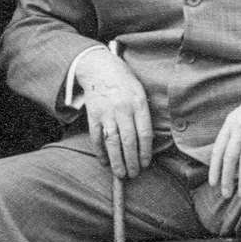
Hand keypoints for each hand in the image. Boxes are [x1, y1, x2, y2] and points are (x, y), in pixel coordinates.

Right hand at [76, 50, 152, 178]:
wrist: (99, 67)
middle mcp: (122, 108)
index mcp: (138, 103)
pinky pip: (96, 137)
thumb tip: (148, 141)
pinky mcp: (93, 115)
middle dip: (132, 161)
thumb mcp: (140, 92)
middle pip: (128, 140)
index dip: (145, 151)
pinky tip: (104, 162)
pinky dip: (100, 152)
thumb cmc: (124, 82)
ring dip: (117, 160)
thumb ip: (144, 113)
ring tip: (121, 174)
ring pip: (112, 141)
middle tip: (134, 174)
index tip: (146, 164)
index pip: (144, 133)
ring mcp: (106, 112)